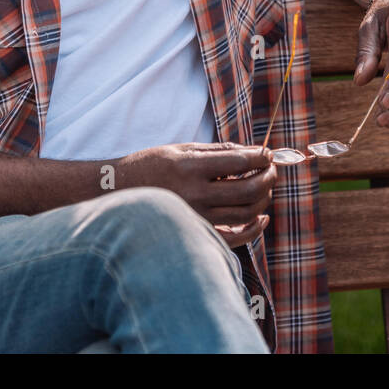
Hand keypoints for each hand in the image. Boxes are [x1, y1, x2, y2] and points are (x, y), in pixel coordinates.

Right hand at [117, 142, 276, 247]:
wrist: (116, 193)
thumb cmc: (150, 166)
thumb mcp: (181, 149)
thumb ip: (218, 151)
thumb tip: (253, 151)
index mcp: (191, 167)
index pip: (240, 161)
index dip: (261, 157)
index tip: (267, 154)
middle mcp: (195, 194)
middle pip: (248, 189)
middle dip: (268, 177)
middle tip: (271, 170)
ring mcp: (196, 217)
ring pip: (246, 213)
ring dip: (264, 199)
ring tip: (265, 187)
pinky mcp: (195, 234)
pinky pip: (233, 239)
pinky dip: (253, 229)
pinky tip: (261, 218)